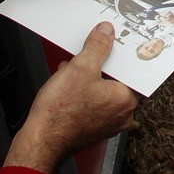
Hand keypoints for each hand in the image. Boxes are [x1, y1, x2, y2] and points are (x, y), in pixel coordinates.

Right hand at [4, 22, 137, 173]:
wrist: (41, 140)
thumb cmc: (60, 113)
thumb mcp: (80, 67)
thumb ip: (97, 46)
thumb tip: (106, 32)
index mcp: (126, 100)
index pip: (131, 70)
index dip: (119, 54)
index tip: (111, 44)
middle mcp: (122, 115)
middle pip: (116, 80)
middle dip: (99, 65)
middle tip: (87, 55)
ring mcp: (107, 124)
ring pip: (102, 91)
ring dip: (88, 78)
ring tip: (71, 69)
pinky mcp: (93, 128)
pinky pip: (93, 103)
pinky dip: (82, 92)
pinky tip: (66, 83)